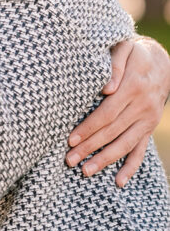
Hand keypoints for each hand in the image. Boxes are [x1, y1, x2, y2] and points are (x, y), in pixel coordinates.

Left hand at [66, 36, 169, 185]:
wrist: (161, 62)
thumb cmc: (133, 54)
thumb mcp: (124, 49)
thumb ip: (114, 65)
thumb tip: (106, 88)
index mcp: (133, 87)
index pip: (107, 113)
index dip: (89, 128)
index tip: (70, 140)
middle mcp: (142, 106)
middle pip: (113, 131)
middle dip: (90, 147)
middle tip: (69, 160)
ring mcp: (147, 119)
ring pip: (125, 144)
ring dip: (105, 160)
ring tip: (85, 171)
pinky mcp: (149, 128)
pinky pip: (141, 150)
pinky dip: (131, 167)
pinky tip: (118, 181)